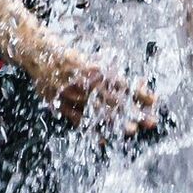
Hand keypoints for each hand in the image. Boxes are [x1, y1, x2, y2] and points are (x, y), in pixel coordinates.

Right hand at [30, 48, 156, 134]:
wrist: (38, 54)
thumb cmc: (68, 56)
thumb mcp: (89, 59)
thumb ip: (107, 73)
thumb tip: (134, 83)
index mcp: (94, 69)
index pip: (122, 84)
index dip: (138, 92)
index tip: (153, 100)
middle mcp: (84, 83)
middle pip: (114, 100)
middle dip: (133, 111)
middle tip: (150, 121)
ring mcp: (72, 95)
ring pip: (98, 112)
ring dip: (117, 123)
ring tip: (132, 131)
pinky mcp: (61, 104)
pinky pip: (79, 121)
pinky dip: (92, 130)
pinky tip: (105, 139)